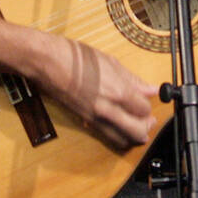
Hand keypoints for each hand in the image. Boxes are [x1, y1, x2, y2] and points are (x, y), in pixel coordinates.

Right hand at [42, 37, 157, 148]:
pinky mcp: (84, 121)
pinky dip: (117, 135)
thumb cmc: (77, 57)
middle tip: (148, 120)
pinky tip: (118, 124)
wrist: (48, 62)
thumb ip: (132, 80)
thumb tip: (150, 89)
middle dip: (146, 127)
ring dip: (132, 135)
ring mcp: (95, 118)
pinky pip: (106, 135)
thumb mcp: (110, 62)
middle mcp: (108, 110)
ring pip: (121, 140)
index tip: (149, 100)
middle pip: (137, 132)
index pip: (144, 110)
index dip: (149, 107)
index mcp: (118, 92)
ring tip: (136, 125)